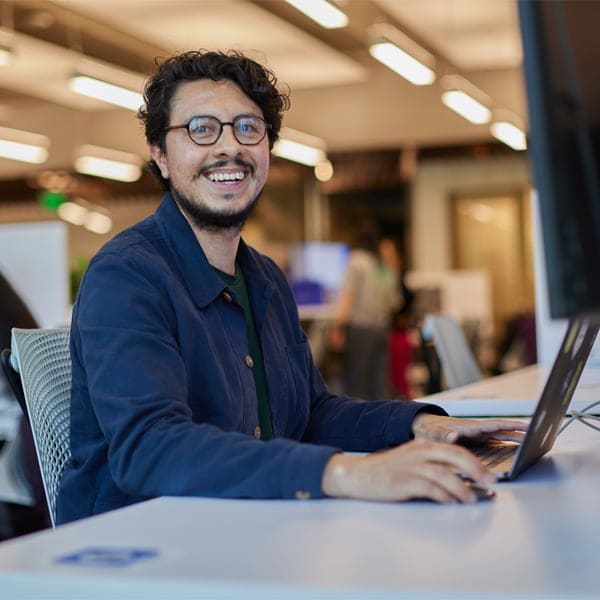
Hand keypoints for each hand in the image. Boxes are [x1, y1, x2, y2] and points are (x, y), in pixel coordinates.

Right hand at [321, 439, 496, 503]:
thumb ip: (433, 465)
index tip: (490, 476)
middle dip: (476, 471)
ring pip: (444, 474)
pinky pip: (429, 489)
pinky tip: (451, 502)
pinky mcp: (402, 482)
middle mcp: (418, 452)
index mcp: (422, 445)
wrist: (356, 475)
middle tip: (490, 484)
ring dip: (462, 488)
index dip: (476, 462)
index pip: (456, 450)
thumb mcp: (410, 461)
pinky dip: (444, 496)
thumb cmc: (386, 471)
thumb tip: (462, 481)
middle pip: (454, 457)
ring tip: (472, 499)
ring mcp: (410, 466)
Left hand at [411, 413, 527, 444]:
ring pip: (502, 435)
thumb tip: (453, 437)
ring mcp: (478, 435)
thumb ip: (444, 435)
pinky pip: (496, 442)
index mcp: (471, 426)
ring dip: (517, 438)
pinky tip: (516, 449)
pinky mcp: (476, 441)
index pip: (496, 424)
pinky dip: (508, 444)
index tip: (528, 426)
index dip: (512, 425)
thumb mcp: (434, 433)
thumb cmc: (428, 429)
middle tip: (540, 434)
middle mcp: (477, 429)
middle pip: (503, 429)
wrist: (422, 428)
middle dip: (521, 431)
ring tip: (534, 442)